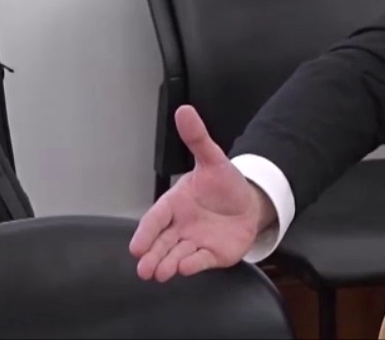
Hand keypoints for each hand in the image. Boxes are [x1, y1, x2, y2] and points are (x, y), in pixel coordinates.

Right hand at [128, 105, 275, 281]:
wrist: (249, 201)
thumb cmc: (223, 184)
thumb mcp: (212, 159)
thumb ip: (197, 138)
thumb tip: (185, 111)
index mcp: (174, 204)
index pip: (155, 219)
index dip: (145, 232)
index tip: (135, 246)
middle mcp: (180, 227)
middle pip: (162, 243)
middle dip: (152, 256)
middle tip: (144, 267)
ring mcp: (195, 242)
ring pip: (177, 255)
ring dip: (169, 263)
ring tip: (162, 272)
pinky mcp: (212, 254)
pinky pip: (201, 260)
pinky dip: (194, 265)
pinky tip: (186, 268)